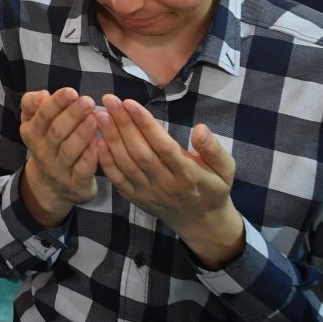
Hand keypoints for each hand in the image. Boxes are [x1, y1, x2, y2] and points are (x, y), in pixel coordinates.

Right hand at [17, 88, 100, 223]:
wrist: (50, 185)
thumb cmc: (48, 143)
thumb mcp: (33, 122)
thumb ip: (33, 104)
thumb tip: (42, 94)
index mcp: (32, 132)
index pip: (42, 115)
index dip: (56, 103)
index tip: (71, 92)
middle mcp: (43, 151)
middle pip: (56, 131)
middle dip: (72, 115)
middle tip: (88, 101)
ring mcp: (58, 169)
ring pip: (69, 151)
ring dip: (82, 134)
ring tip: (95, 119)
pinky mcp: (74, 183)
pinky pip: (82, 170)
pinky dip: (90, 157)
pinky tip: (99, 144)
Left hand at [93, 96, 242, 267]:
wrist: (201, 222)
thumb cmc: (213, 188)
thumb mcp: (225, 169)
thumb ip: (214, 149)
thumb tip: (200, 129)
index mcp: (188, 175)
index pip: (163, 147)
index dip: (146, 124)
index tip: (130, 103)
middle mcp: (165, 185)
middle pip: (140, 153)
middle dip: (123, 124)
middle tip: (109, 99)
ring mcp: (148, 193)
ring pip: (126, 164)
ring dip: (111, 138)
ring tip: (100, 114)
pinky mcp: (136, 199)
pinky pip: (118, 180)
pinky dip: (105, 161)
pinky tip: (97, 141)